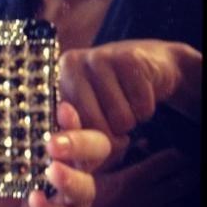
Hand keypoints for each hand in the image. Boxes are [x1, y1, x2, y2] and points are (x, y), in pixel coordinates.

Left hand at [0, 102, 110, 206]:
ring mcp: (71, 199)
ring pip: (88, 185)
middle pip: (95, 148)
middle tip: (54, 142)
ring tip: (51, 171)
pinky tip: (35, 201)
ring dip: (71, 177)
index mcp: (49, 146)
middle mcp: (69, 167)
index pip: (68, 124)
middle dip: (79, 141)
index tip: (60, 107)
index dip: (69, 115)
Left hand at [58, 39, 201, 165]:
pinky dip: (146, 109)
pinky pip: (142, 107)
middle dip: (111, 137)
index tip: (74, 149)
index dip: (78, 143)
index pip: (65, 122)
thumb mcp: (90, 115)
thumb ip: (76, 136)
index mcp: (56, 79)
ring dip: (130, 120)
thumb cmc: (112, 97)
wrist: (150, 65)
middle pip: (93, 123)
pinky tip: (139, 93)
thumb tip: (57, 146)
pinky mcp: (129, 59)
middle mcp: (71, 64)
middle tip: (116, 129)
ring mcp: (99, 57)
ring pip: (121, 119)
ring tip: (126, 102)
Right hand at [63, 147, 199, 206]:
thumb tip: (136, 143)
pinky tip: (166, 206)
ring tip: (177, 184)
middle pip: (185, 180)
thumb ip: (113, 158)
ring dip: (182, 191)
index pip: (169, 161)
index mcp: (134, 180)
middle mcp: (150, 199)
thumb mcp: (93, 176)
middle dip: (188, 170)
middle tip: (184, 165)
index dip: (176, 154)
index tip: (175, 152)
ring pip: (184, 201)